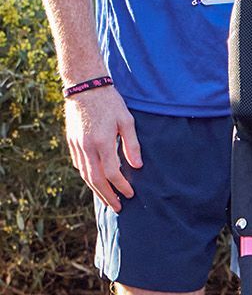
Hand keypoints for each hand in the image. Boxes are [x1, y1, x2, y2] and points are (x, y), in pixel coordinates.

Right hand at [64, 84, 140, 210]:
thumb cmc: (110, 102)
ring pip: (85, 175)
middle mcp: (87, 147)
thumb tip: (137, 167)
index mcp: (102, 142)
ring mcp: (77, 145)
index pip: (112, 173)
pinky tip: (95, 181)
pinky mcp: (72, 142)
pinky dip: (87, 176)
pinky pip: (79, 164)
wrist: (84, 86)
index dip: (121, 186)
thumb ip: (132, 145)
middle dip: (107, 196)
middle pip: (96, 180)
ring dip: (96, 190)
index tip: (131, 194)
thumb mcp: (126, 121)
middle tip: (118, 208)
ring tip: (107, 199)